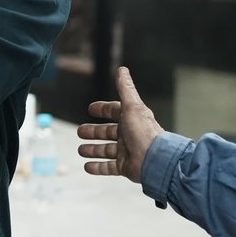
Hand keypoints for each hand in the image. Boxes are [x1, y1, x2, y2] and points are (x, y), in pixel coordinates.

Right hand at [77, 66, 164, 182]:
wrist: (155, 159)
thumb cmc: (144, 132)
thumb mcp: (132, 106)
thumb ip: (125, 88)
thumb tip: (122, 69)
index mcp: (130, 119)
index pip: (114, 112)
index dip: (103, 109)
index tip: (90, 109)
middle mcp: (128, 135)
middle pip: (107, 132)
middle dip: (93, 132)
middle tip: (79, 131)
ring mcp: (126, 152)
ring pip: (105, 150)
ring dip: (92, 150)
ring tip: (80, 150)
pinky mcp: (125, 167)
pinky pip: (108, 167)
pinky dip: (98, 167)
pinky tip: (87, 167)